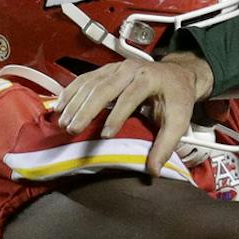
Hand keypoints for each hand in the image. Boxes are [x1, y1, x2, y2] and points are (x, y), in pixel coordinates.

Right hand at [53, 52, 214, 178]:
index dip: (117, 116)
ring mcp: (116, 67)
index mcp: (149, 78)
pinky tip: (60, 106)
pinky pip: (84, 79)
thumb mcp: (179, 121)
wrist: (177, 74)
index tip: (105, 135)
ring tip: (63, 122)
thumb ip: (166, 145)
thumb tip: (154, 171)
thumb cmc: (177, 98)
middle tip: (73, 129)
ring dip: (74, 102)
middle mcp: (130, 69)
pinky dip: (70, 92)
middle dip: (86, 109)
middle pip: (104, 88)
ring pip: (90, 83)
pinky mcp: (106, 70)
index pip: (130, 97)